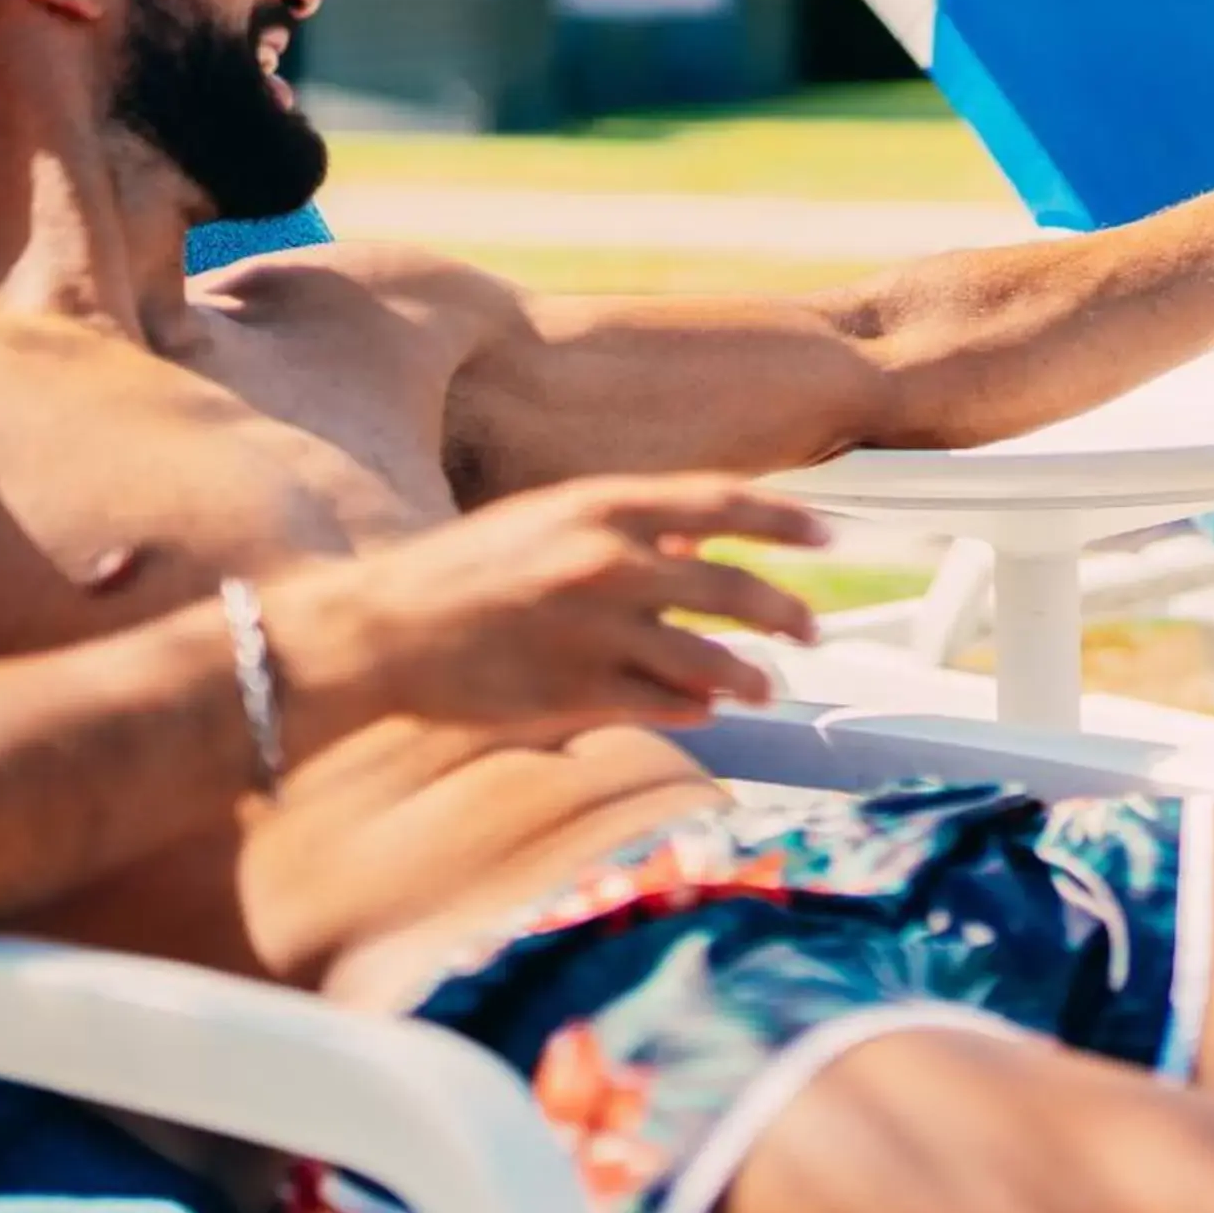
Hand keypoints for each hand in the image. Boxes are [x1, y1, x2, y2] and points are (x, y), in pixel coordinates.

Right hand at [334, 474, 829, 734]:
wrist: (385, 628)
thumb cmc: (468, 570)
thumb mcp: (548, 519)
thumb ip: (624, 526)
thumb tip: (698, 541)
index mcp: (601, 505)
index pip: (722, 503)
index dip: (784, 520)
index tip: (828, 535)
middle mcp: (608, 562)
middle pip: (732, 590)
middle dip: (785, 612)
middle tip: (813, 628)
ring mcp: (596, 631)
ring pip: (709, 661)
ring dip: (748, 676)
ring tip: (764, 685)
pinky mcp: (579, 692)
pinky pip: (665, 704)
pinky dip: (693, 708)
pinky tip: (702, 709)